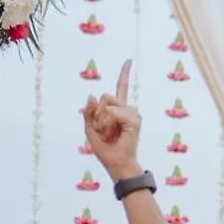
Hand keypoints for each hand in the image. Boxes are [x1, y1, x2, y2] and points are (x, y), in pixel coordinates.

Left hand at [82, 60, 142, 180]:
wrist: (115, 163)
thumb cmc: (105, 149)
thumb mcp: (90, 129)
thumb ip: (88, 113)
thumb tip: (91, 95)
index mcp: (118, 110)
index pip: (121, 88)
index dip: (125, 74)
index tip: (129, 60)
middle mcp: (127, 110)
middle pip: (105, 96)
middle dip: (97, 114)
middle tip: (103, 131)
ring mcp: (132, 114)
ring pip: (108, 105)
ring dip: (102, 122)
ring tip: (109, 134)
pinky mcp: (134, 121)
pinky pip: (114, 113)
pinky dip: (108, 122)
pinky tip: (114, 132)